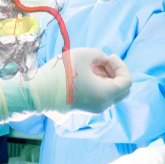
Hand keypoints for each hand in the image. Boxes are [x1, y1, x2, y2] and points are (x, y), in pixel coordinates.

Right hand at [0, 48, 131, 121]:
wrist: (38, 92)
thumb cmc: (61, 73)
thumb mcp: (84, 54)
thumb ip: (99, 55)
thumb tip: (102, 62)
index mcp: (106, 94)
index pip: (126, 81)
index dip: (121, 65)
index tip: (108, 56)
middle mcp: (103, 105)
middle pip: (121, 90)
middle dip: (116, 72)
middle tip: (103, 61)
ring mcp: (93, 109)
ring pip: (110, 92)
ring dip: (106, 77)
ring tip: (92, 64)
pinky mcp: (83, 108)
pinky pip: (99, 95)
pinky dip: (98, 83)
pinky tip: (86, 72)